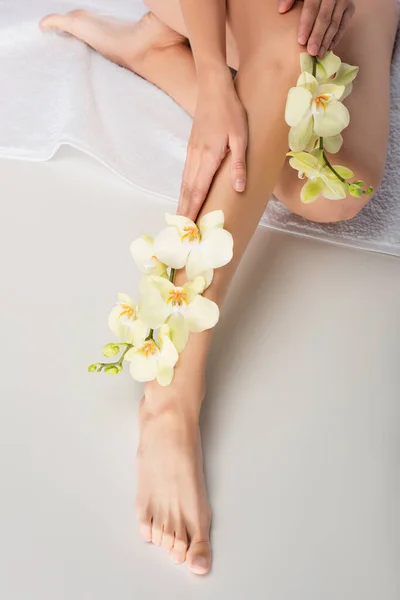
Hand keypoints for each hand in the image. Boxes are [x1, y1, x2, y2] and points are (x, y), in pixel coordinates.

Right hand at [178, 66, 247, 220]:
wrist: (213, 87)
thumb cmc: (231, 111)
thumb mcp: (241, 137)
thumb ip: (239, 165)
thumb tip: (239, 189)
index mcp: (208, 158)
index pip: (198, 191)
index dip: (192, 211)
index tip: (188, 228)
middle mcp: (196, 158)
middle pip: (187, 191)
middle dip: (184, 213)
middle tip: (180, 234)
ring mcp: (192, 153)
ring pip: (185, 184)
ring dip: (182, 203)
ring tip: (181, 221)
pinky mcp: (192, 148)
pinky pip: (186, 174)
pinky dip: (184, 190)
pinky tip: (186, 196)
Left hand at [278, 0, 354, 55]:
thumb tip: (282, 9)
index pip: (311, 8)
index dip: (306, 25)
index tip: (301, 41)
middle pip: (324, 18)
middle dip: (317, 37)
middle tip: (312, 52)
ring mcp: (343, 1)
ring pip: (335, 23)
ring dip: (326, 40)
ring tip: (319, 54)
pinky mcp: (350, 7)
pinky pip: (344, 24)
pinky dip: (337, 37)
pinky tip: (329, 48)